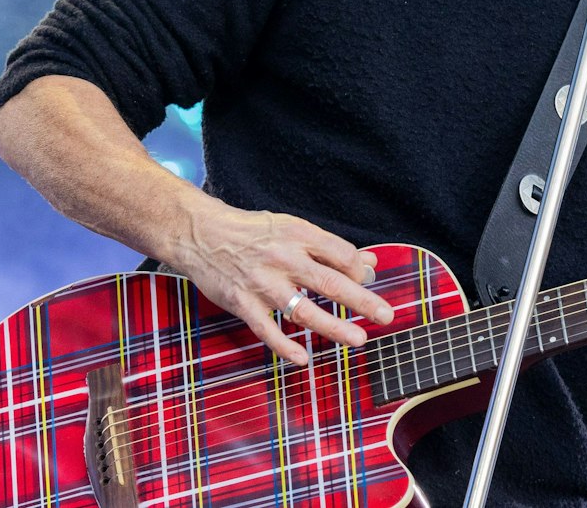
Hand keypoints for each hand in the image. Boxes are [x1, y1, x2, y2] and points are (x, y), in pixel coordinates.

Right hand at [172, 201, 395, 366]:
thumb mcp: (292, 229)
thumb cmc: (252, 232)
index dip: (359, 270)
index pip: (340, 254)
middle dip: (361, 300)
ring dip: (332, 326)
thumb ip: (330, 248)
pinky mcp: (241, 303)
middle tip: (386, 316)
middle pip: (329, 282)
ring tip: (358, 339)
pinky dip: (284, 346)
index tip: (366, 280)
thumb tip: (369, 263)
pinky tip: (303, 358)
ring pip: (302, 310)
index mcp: (297, 235)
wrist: (201, 234)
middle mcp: (282, 258)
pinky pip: (266, 330)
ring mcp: (261, 283)